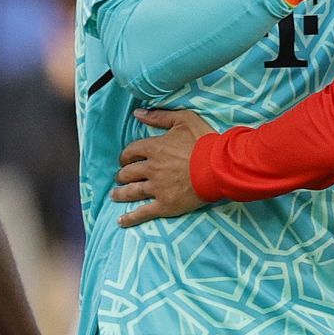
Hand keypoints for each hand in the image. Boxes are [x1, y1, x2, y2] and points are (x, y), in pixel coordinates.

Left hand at [112, 109, 216, 226]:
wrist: (219, 167)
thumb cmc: (204, 142)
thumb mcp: (184, 120)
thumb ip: (159, 116)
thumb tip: (138, 113)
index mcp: (154, 148)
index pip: (131, 151)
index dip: (126, 156)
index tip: (125, 159)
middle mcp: (151, 168)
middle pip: (128, 173)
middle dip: (121, 175)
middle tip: (120, 177)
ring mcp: (157, 188)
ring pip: (132, 191)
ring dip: (120, 193)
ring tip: (114, 195)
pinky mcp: (165, 204)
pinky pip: (143, 212)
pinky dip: (131, 217)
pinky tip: (121, 221)